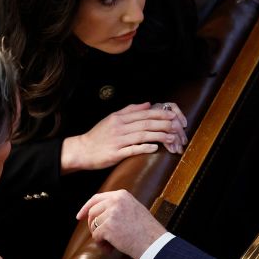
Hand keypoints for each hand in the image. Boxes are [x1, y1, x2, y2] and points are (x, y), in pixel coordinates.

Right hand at [61, 102, 187, 173]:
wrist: (82, 150)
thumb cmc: (99, 135)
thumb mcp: (112, 118)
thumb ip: (129, 110)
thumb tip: (148, 104)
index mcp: (119, 118)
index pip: (143, 114)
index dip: (160, 113)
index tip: (173, 114)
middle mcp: (119, 127)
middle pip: (145, 123)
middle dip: (163, 124)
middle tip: (176, 126)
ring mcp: (117, 140)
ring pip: (142, 135)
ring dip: (159, 136)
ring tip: (171, 138)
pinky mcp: (115, 153)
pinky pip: (132, 149)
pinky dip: (144, 148)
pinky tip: (155, 148)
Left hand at [76, 189, 166, 258]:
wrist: (154, 242)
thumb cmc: (146, 230)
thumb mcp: (134, 208)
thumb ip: (118, 206)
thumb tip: (99, 214)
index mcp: (122, 195)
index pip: (97, 198)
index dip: (86, 208)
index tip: (79, 216)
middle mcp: (115, 201)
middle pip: (92, 212)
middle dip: (92, 225)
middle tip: (100, 236)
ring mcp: (111, 213)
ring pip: (93, 225)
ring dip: (99, 237)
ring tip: (110, 244)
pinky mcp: (108, 227)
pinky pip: (96, 236)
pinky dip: (101, 244)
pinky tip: (110, 249)